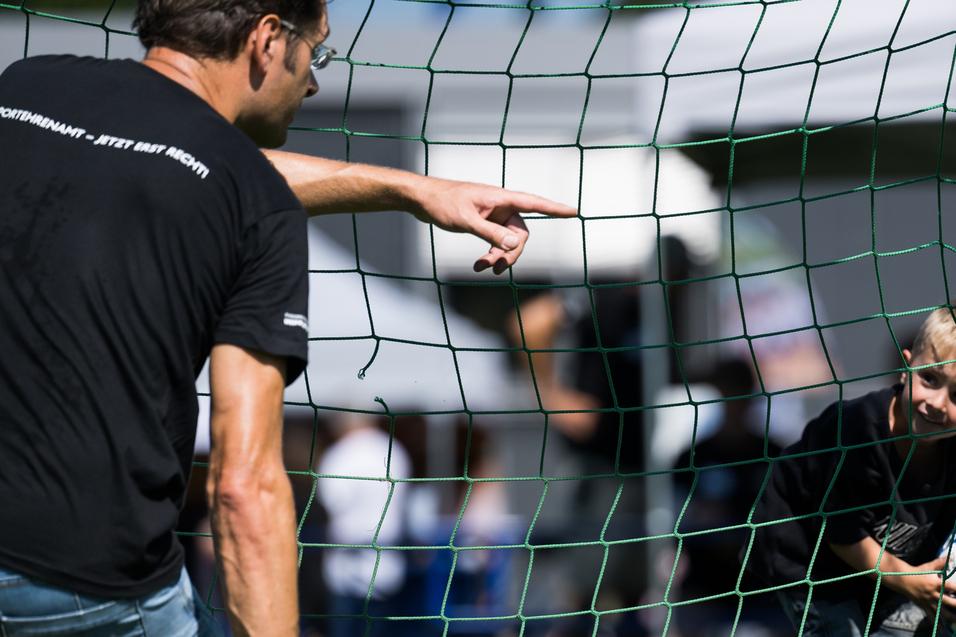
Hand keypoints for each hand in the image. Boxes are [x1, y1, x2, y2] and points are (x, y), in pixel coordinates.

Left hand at [409, 177, 576, 274]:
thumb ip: (490, 232)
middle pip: (520, 233)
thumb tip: (515, 243)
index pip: (534, 203)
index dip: (555, 209)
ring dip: (498, 257)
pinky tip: (478, 265)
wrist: (422, 200)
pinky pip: (496, 241)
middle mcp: (501, 206)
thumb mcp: (466, 220)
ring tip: (481, 268)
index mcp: (500, 198)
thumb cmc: (443, 203)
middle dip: (511, 253)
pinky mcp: (485, 222)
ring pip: (508, 241)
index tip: (574, 211)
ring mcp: (493, 215)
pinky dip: (489, 254)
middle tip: (496, 268)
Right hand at [891, 554, 955, 622]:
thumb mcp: (928, 567)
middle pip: (951, 602)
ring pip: (943, 613)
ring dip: (952, 617)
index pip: (952, 587)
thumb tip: (950, 557)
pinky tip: (942, 629)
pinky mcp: (924, 606)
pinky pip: (931, 616)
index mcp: (936, 583)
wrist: (901, 579)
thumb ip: (940, 563)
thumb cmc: (916, 571)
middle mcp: (933, 594)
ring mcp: (929, 601)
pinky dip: (937, 623)